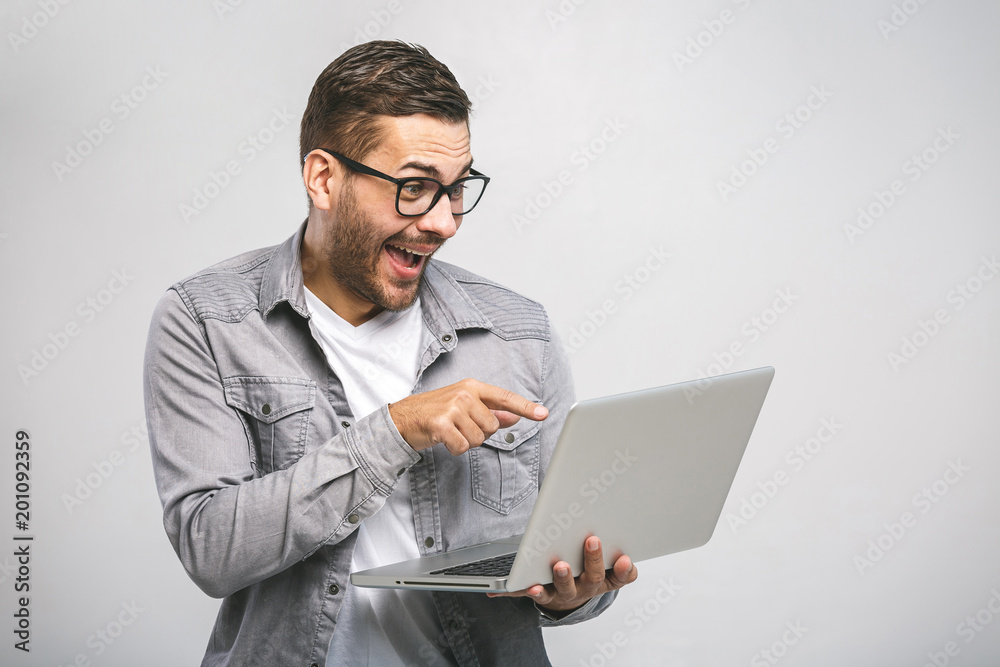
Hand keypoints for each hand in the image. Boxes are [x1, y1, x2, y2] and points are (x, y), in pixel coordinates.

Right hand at [388, 378, 547, 454]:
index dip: (526, 407)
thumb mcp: (464, 406)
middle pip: (492, 427)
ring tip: (451, 432)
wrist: (402, 418)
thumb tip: (514, 417)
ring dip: (466, 442)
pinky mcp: (442, 424)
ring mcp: (453, 408)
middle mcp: (465, 394)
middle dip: (479, 434)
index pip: (505, 398)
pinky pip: (462, 447)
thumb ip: (490, 411)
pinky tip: (444, 440)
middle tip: (460, 428)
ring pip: (478, 439)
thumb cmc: (435, 411)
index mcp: (473, 387)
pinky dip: (455, 449)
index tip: (543, 414)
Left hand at [487, 536, 637, 612]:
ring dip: (563, 577)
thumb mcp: (605, 566)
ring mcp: (565, 593)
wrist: (567, 598)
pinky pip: (536, 593)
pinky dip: (526, 590)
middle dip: (593, 560)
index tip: (624, 558)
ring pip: (565, 588)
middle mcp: (586, 588)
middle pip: (593, 579)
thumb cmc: (586, 571)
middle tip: (592, 541)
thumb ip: (616, 553)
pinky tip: (519, 587)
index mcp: (604, 579)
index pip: (620, 577)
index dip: (623, 569)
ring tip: (560, 565)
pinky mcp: (545, 594)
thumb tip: (622, 548)